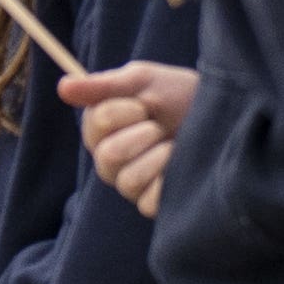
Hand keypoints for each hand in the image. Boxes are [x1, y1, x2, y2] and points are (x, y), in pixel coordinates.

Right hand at [64, 61, 194, 211]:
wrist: (220, 115)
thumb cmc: (177, 95)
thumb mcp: (143, 80)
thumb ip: (104, 85)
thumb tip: (63, 87)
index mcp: (101, 129)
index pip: (96, 124)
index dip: (121, 111)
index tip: (142, 105)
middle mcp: (110, 160)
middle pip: (108, 155)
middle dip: (141, 134)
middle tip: (159, 126)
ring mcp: (129, 184)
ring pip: (127, 180)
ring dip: (157, 157)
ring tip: (172, 145)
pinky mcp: (152, 203)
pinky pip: (147, 202)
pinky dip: (166, 182)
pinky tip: (177, 166)